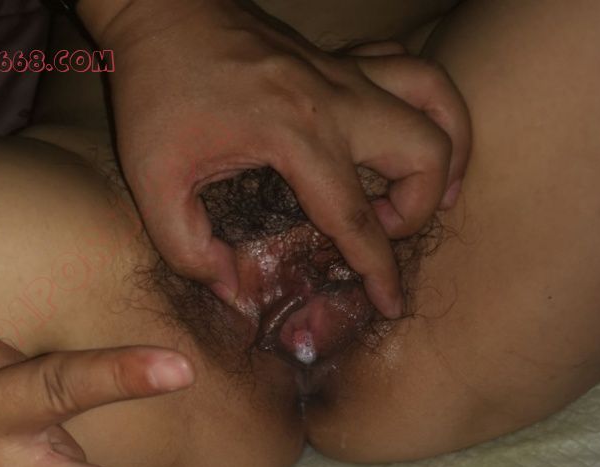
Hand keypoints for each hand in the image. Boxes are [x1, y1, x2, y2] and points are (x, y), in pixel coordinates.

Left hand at [79, 0, 469, 317]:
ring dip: (445, 150)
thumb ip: (188, 251)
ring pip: (437, 100)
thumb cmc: (155, 92)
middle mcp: (336, 99)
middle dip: (417, 209)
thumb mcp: (153, 184)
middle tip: (380, 230)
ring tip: (427, 189)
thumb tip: (231, 292)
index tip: (392, 304)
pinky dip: (426, 106)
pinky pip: (412, 69)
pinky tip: (401, 138)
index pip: (357, 217)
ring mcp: (345, 70)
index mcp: (296, 135)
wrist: (159, 10)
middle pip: (425, 152)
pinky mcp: (341, 56)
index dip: (379, 269)